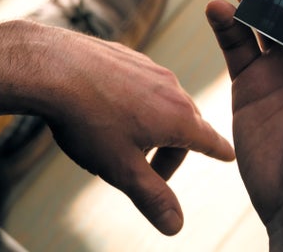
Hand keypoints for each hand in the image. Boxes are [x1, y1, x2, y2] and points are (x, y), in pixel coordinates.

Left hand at [0, 20, 234, 235]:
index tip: (229, 154)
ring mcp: (148, 68)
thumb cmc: (88, 120)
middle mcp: (170, 88)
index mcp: (177, 117)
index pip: (209, 140)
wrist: (53, 68)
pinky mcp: (125, 56)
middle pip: (185, 124)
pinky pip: (140, 84)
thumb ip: (152, 198)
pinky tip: (107, 111)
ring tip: (122, 144)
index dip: (219, 151)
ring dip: (151, 126)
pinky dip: (134, 102)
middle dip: (172, 151)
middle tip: (147, 174)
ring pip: (162, 102)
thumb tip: (176, 227)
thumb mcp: (122, 169)